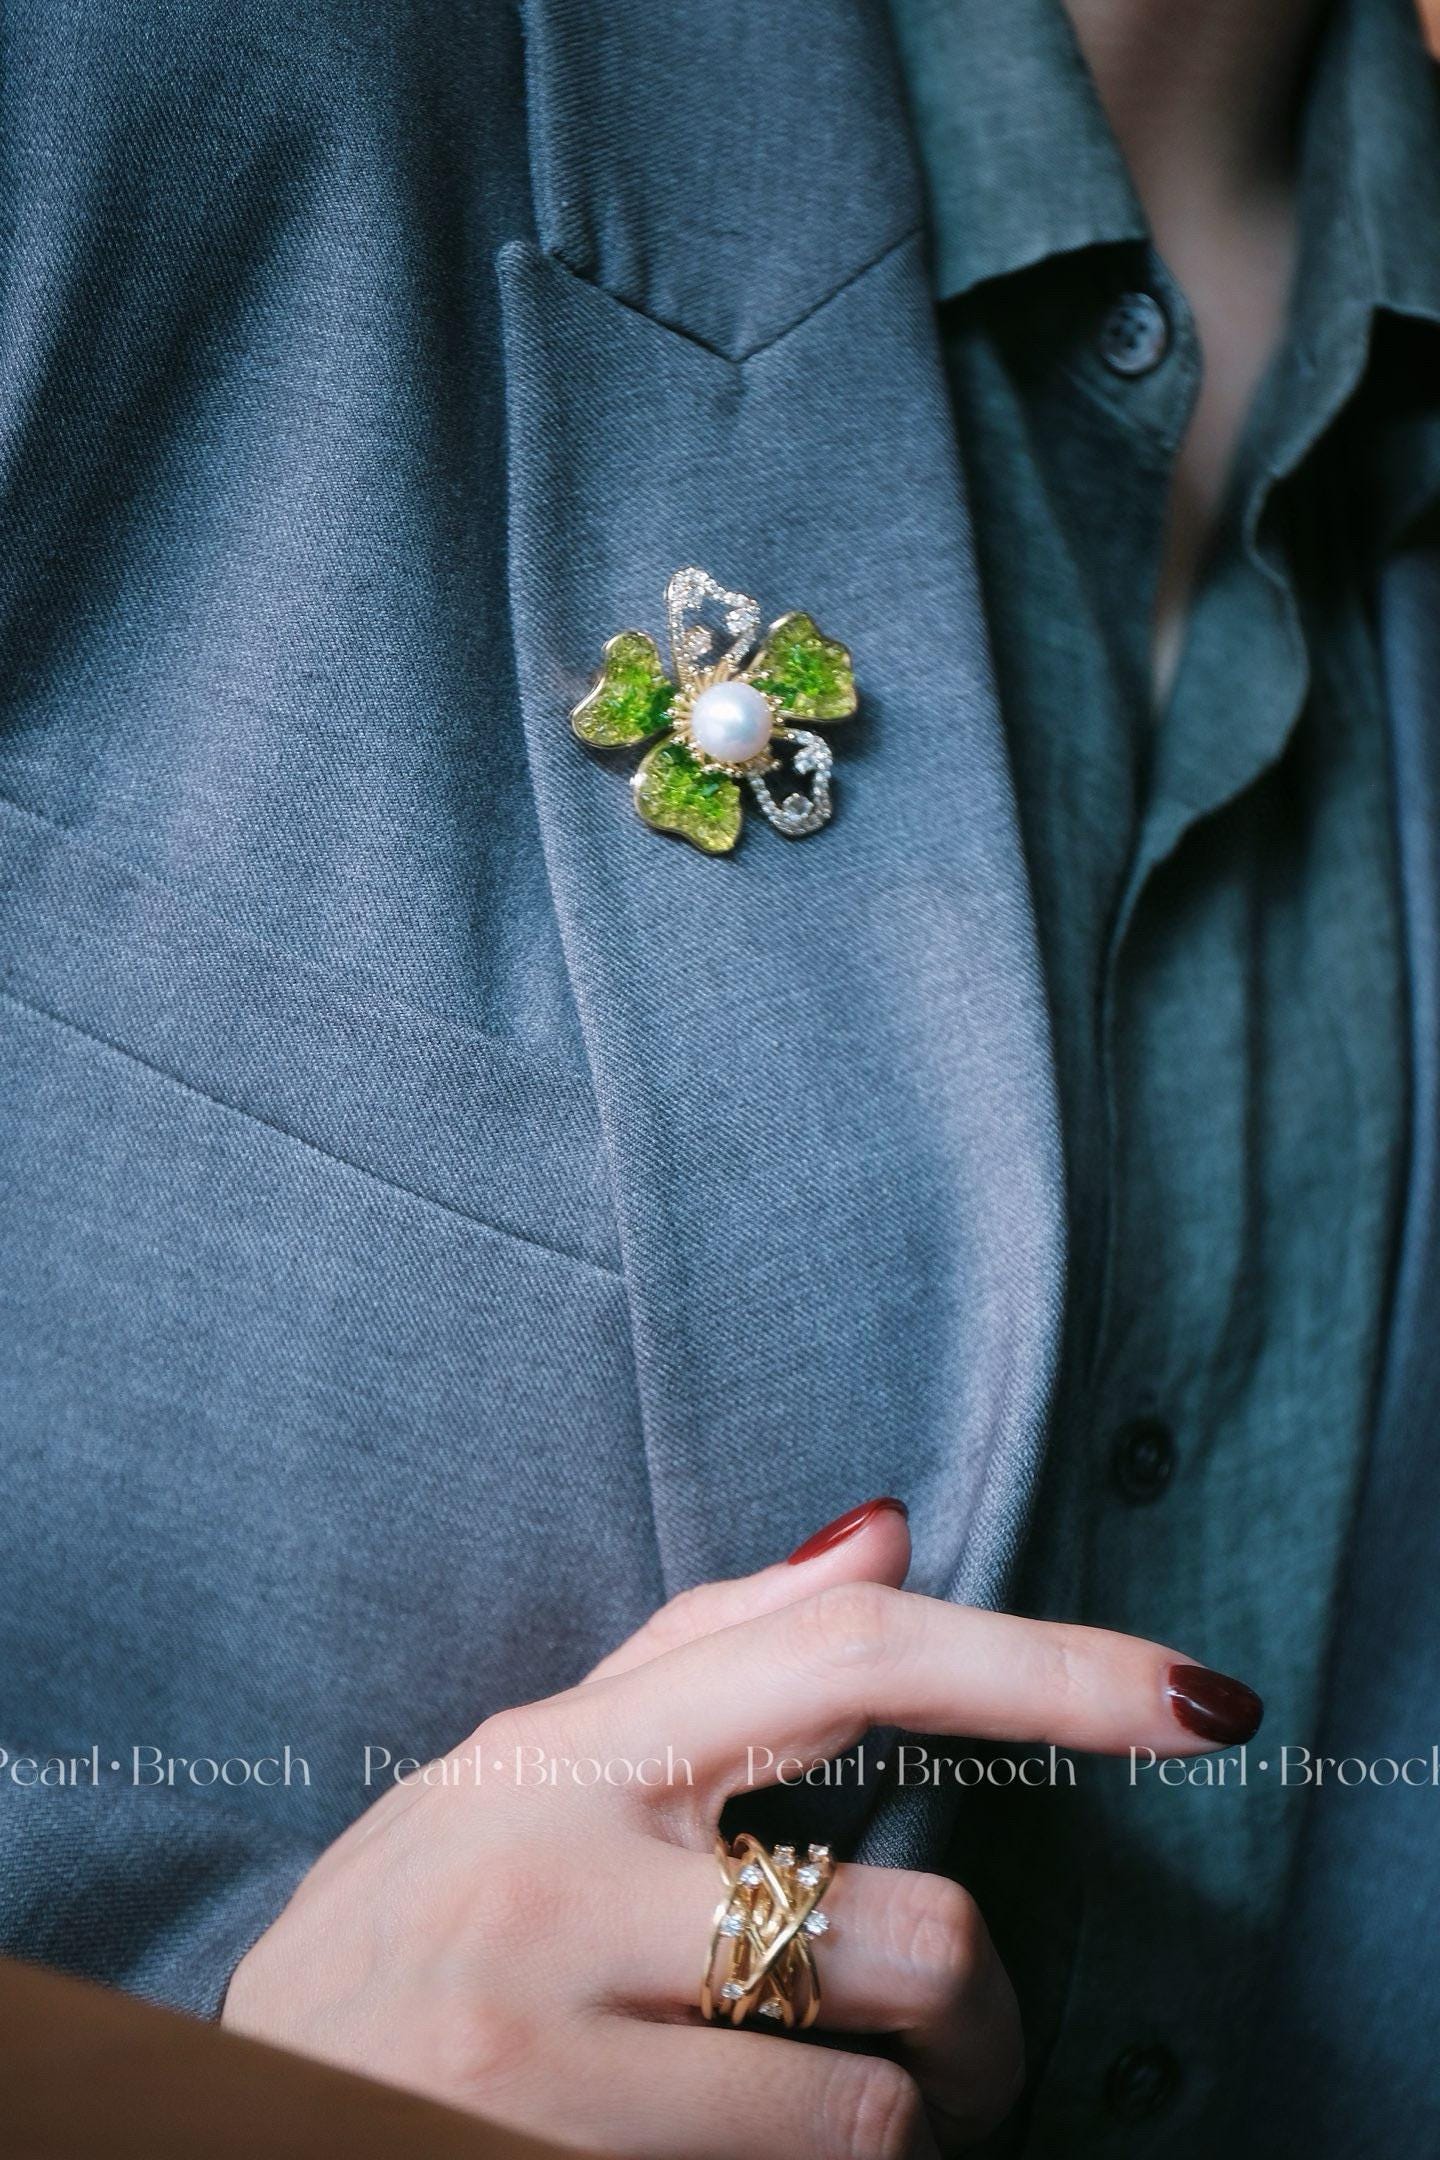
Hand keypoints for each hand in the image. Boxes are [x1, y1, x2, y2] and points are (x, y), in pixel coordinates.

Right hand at [223, 1503, 1258, 2156]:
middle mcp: (560, 1872)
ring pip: (876, 2105)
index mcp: (576, 1744)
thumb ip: (706, 1647)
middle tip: (961, 2055)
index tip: (1196, 1697)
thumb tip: (883, 1533)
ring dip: (914, 2133)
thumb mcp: (524, 1762)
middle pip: (911, 1930)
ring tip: (848, 2125)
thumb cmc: (407, 1927)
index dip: (1046, 1668)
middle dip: (989, 2026)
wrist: (221, 2111)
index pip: (850, 1659)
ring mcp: (547, 2045)